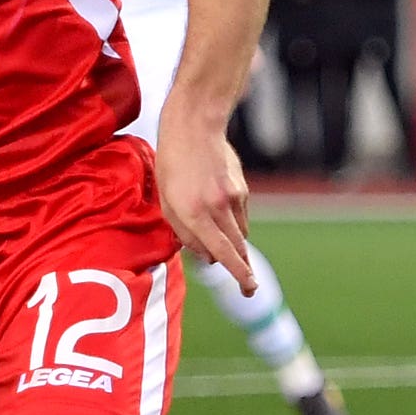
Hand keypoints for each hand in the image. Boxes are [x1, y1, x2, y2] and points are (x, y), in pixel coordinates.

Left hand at [155, 129, 255, 296]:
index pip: (221, 251)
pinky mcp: (243, 189)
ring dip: (234, 244)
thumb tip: (206, 257)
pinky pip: (242, 216)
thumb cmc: (172, 164)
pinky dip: (233, 222)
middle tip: (248, 287)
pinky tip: (219, 207)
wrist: (194, 127)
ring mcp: (233, 197)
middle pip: (238, 248)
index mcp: (193, 212)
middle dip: (243, 270)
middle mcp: (217, 207)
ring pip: (240, 234)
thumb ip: (184, 232)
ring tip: (220, 238)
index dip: (237, 272)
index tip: (249, 287)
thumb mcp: (166, 200)